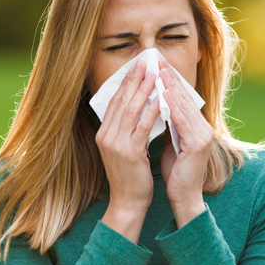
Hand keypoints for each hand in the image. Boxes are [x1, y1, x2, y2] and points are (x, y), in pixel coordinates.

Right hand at [96, 60, 161, 242]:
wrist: (128, 201)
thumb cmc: (130, 175)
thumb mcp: (123, 149)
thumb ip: (126, 129)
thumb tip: (138, 107)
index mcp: (104, 134)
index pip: (114, 102)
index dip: (125, 83)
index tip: (136, 68)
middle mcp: (106, 136)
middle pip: (121, 101)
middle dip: (134, 81)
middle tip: (145, 63)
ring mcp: (116, 144)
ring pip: (131, 110)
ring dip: (144, 90)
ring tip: (154, 76)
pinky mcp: (130, 153)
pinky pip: (142, 126)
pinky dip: (152, 111)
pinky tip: (161, 100)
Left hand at [158, 58, 212, 227]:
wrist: (184, 197)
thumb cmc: (176, 172)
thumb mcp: (172, 142)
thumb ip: (169, 125)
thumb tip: (156, 106)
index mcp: (198, 127)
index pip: (184, 99)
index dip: (171, 82)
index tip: (158, 66)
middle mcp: (204, 128)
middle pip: (186, 97)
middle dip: (170, 78)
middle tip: (158, 61)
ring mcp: (203, 135)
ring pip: (184, 105)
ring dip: (171, 87)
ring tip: (159, 71)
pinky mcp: (198, 144)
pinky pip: (182, 120)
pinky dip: (172, 106)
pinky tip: (163, 94)